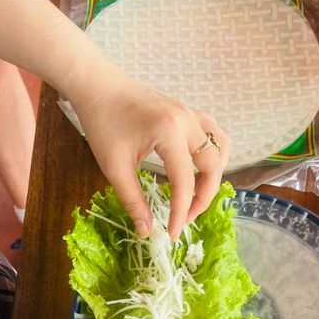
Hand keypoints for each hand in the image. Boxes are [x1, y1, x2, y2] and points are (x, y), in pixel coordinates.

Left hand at [71, 72, 230, 239]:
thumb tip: (146, 230)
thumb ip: (133, 200)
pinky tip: (200, 170)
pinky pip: (215, 135)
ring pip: (220, 149)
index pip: (185, 182)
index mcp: (168, 132)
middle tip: (185, 217)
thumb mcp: (114, 167)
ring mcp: (191, 114)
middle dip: (203, 198)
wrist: (98, 86)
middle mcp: (187, 121)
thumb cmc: (103, 123)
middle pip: (212, 167)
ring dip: (213, 176)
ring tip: (195, 196)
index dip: (181, 212)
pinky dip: (214, 156)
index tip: (173, 233)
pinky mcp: (189, 113)